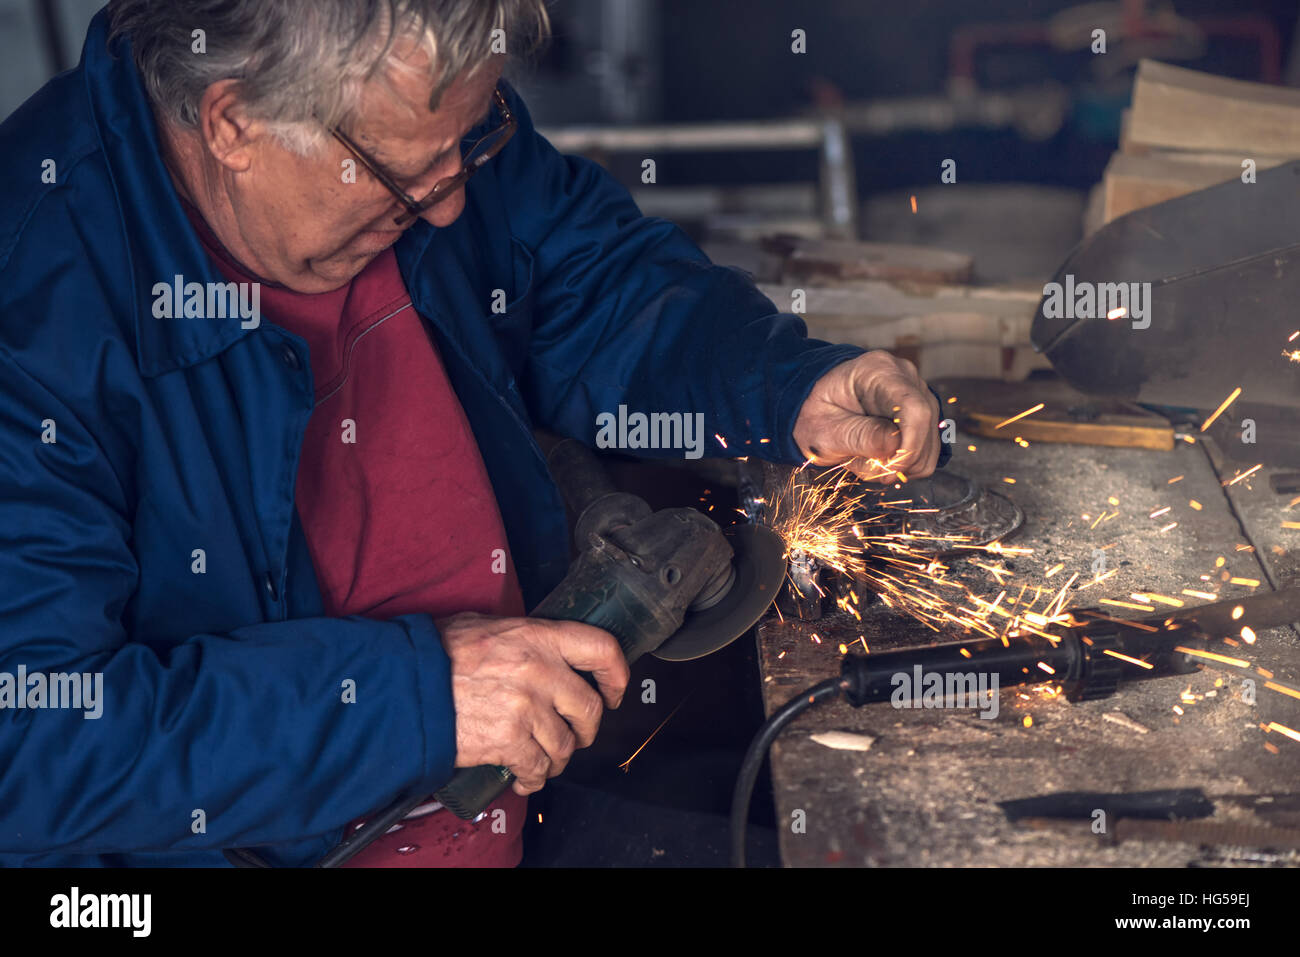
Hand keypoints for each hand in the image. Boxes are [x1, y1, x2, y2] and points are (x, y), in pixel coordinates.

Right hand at [437, 612, 628, 795]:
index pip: (600, 649)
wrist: (403, 685)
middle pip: (590, 708)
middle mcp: (540, 671)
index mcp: (538, 637)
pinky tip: (522, 775)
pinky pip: (538, 767)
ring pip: (565, 745)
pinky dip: (533, 777)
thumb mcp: (485, 626)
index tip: (614, 691)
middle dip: (586, 729)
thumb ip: (521, 637)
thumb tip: (540, 647)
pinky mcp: (508, 740)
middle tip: (575, 735)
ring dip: (558, 758)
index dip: (616, 674)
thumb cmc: (436, 653)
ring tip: (542, 758)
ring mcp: (526, 707)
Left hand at [792, 351, 940, 480]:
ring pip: (930, 446)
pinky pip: (926, 453)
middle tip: (861, 464)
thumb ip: (858, 437)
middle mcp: (905, 377)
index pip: (914, 408)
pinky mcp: (922, 416)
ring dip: (898, 464)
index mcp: (878, 371)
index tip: (888, 470)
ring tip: (863, 456)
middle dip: (898, 460)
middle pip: (926, 428)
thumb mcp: (824, 430)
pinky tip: (876, 455)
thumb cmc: (814, 413)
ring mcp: (917, 394)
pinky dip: (903, 464)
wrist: (813, 406)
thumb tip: (895, 446)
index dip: (910, 446)